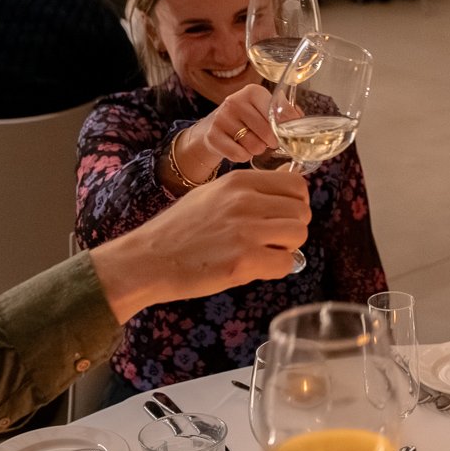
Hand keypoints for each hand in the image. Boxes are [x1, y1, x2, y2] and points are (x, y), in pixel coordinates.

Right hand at [91, 169, 309, 322]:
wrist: (147, 260)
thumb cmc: (178, 230)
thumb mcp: (211, 195)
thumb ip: (247, 193)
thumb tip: (282, 200)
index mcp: (239, 181)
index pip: (296, 185)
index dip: (295, 204)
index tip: (283, 217)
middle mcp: (245, 200)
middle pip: (302, 211)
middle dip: (292, 228)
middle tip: (272, 240)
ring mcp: (246, 230)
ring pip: (299, 235)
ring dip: (287, 248)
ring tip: (264, 253)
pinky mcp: (244, 260)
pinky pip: (287, 263)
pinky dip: (277, 269)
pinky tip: (255, 268)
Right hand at [178, 84, 281, 177]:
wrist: (214, 126)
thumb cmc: (247, 118)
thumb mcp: (264, 108)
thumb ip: (284, 111)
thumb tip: (299, 120)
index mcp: (253, 91)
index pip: (277, 111)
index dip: (285, 127)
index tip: (287, 134)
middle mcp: (235, 101)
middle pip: (267, 132)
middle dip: (272, 142)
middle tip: (269, 142)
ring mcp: (221, 118)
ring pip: (254, 146)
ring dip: (257, 150)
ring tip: (253, 143)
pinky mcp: (212, 136)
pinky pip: (239, 155)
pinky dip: (243, 157)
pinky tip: (240, 149)